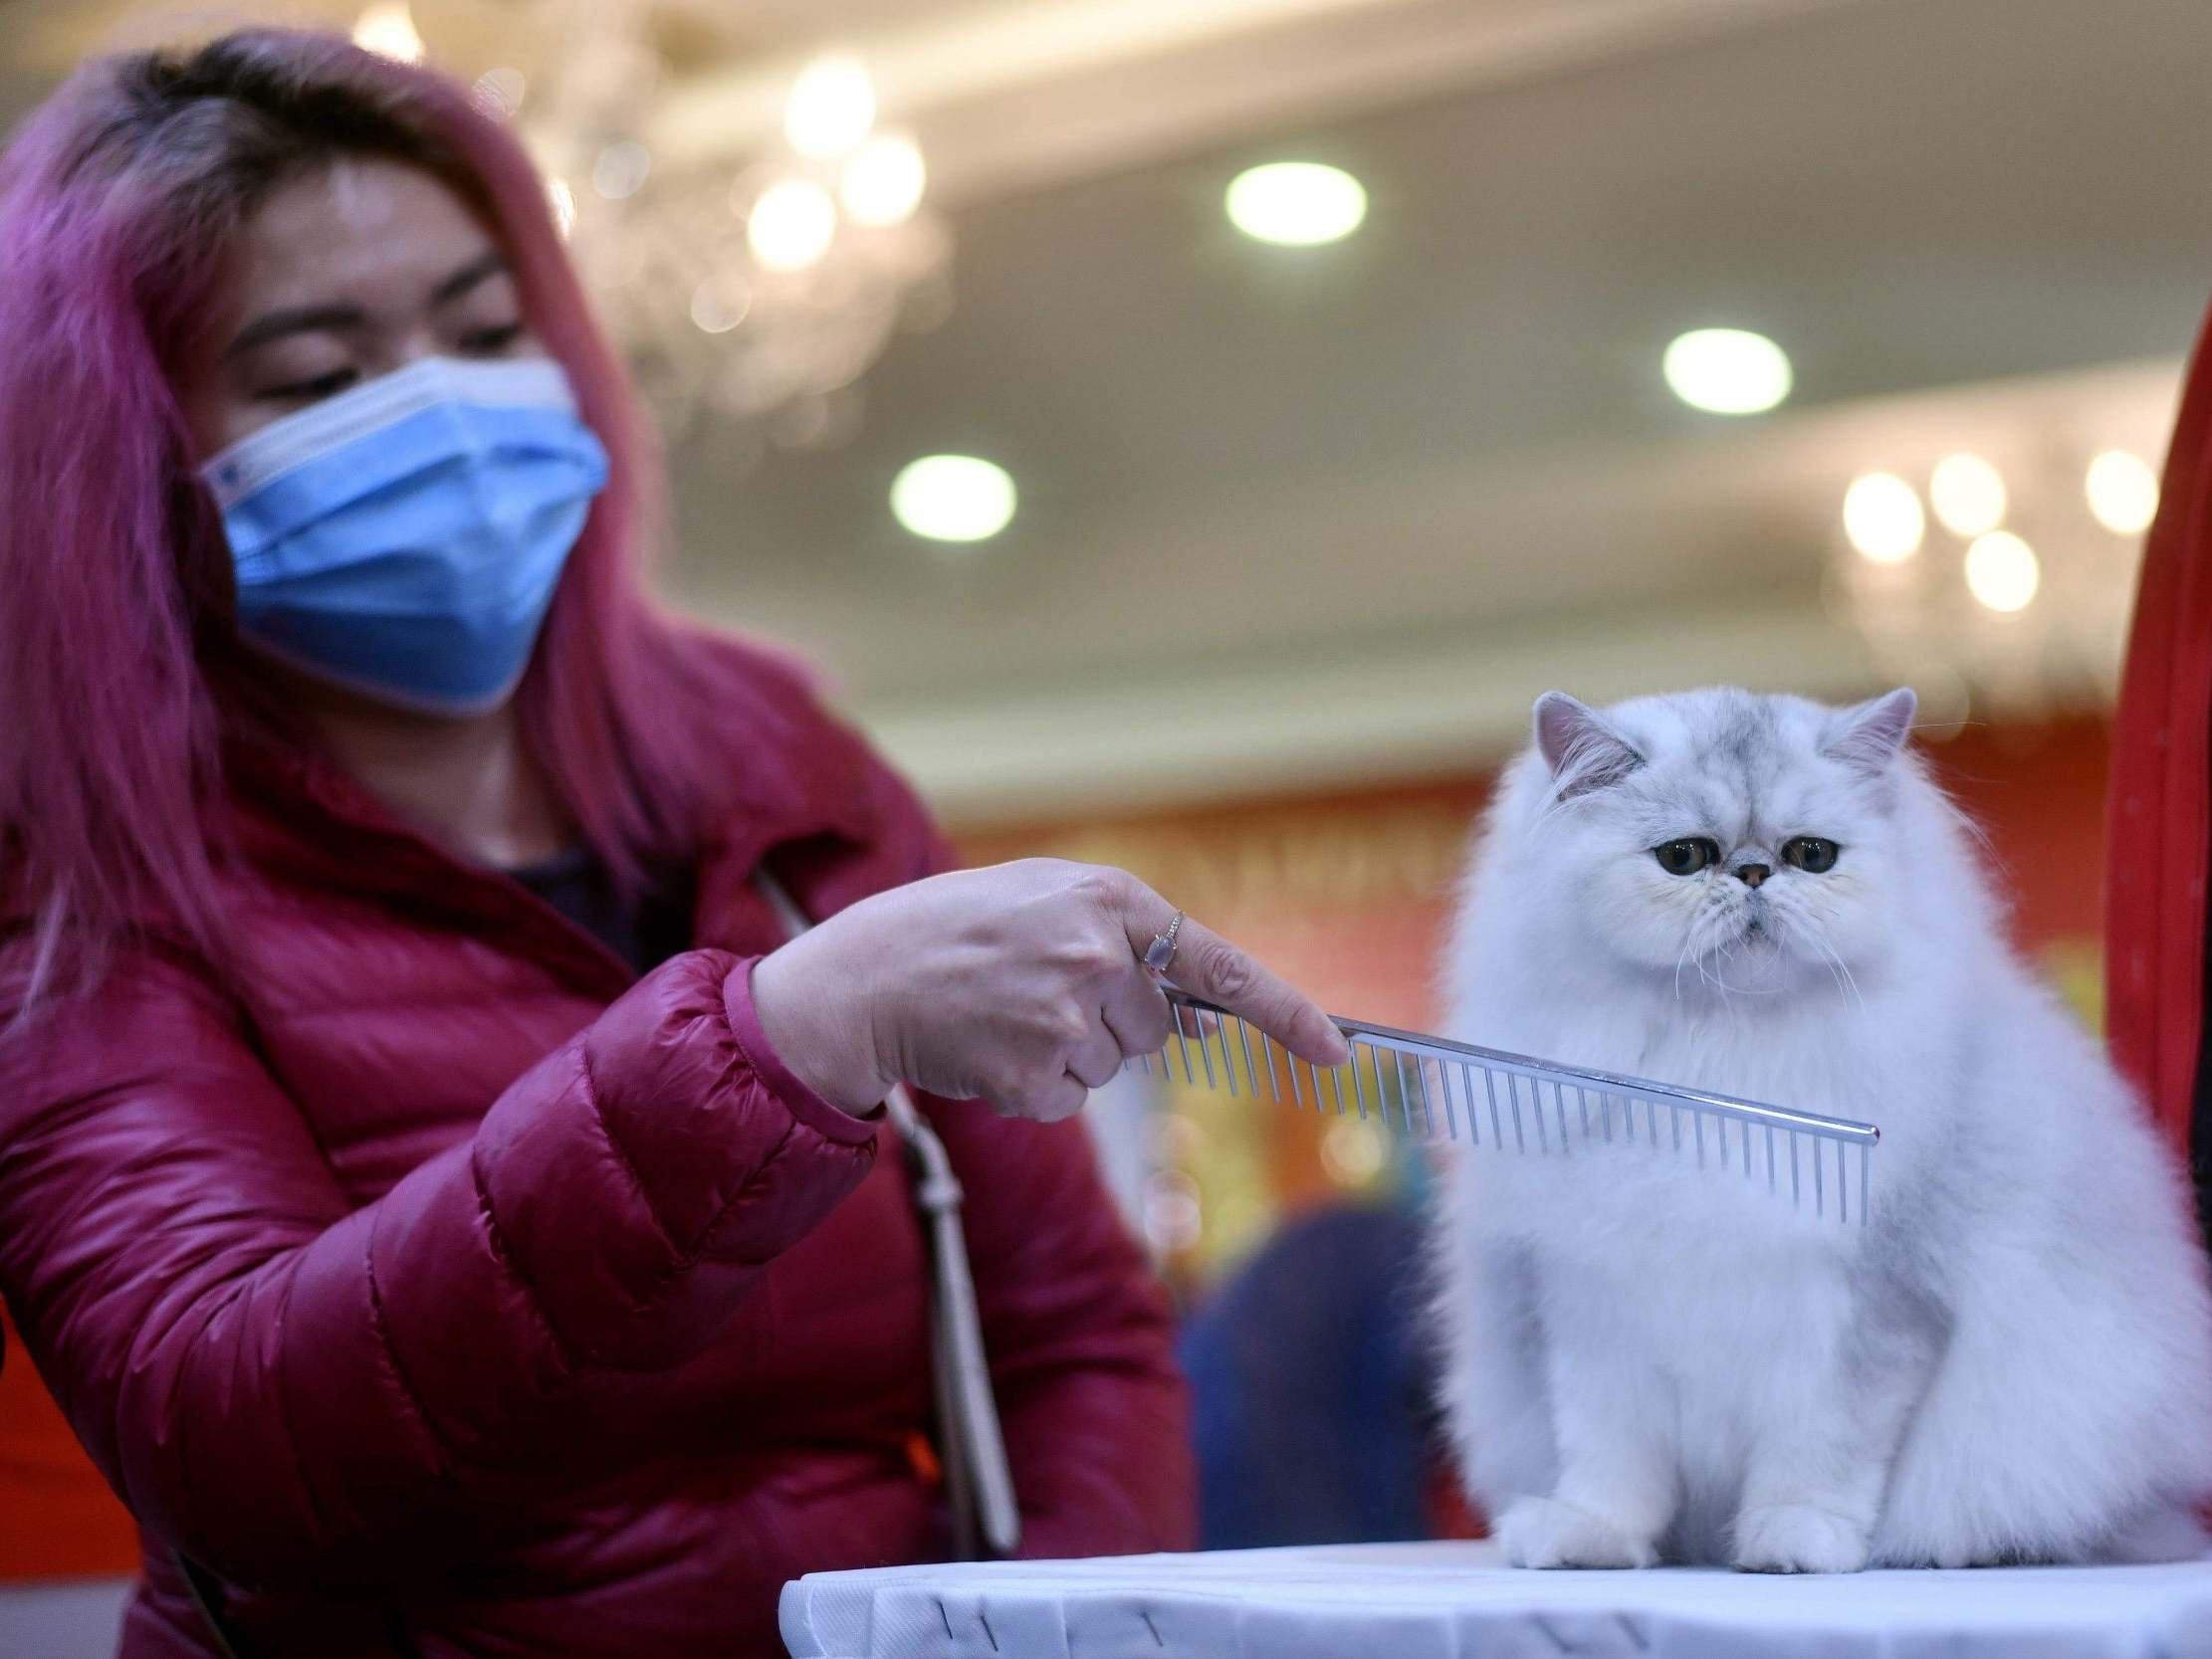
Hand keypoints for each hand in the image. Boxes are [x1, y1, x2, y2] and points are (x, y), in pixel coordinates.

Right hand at [749, 859, 1348, 1120]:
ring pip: (1112, 1064)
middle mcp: (1100, 957)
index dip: (1287, 1013)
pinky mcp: (1038, 1075)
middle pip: (1157, 1027)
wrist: (859, 979)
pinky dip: (1033, 1083)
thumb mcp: (1042, 902)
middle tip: (1033, 991)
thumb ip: (1125, 944)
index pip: (1221, 966)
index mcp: (1108, 900)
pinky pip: (1068, 1097)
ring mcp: (1070, 1019)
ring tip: (1000, 1011)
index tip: (1338, 1053)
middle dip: (1112, 1019)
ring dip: (1067, 1050)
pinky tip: (987, 1045)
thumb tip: (1200, 1015)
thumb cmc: (953, 930)